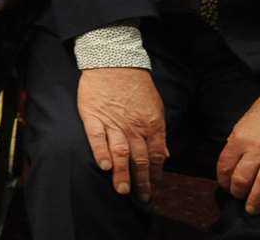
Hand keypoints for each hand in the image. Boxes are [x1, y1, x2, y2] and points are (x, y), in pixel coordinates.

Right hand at [76, 67, 168, 202]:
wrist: (114, 61)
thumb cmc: (136, 85)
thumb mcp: (156, 107)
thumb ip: (159, 132)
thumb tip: (165, 155)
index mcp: (152, 124)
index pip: (157, 155)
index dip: (156, 174)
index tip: (155, 187)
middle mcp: (134, 127)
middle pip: (140, 159)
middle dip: (142, 182)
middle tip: (142, 198)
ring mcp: (113, 122)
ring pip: (120, 153)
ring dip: (123, 174)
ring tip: (122, 191)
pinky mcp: (93, 116)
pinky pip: (97, 137)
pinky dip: (101, 152)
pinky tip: (105, 166)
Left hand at [217, 94, 259, 215]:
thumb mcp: (245, 122)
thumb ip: (238, 142)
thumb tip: (231, 161)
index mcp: (241, 138)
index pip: (225, 165)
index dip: (223, 180)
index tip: (226, 187)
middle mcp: (259, 148)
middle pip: (242, 177)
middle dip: (238, 192)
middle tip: (241, 199)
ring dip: (258, 199)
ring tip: (253, 210)